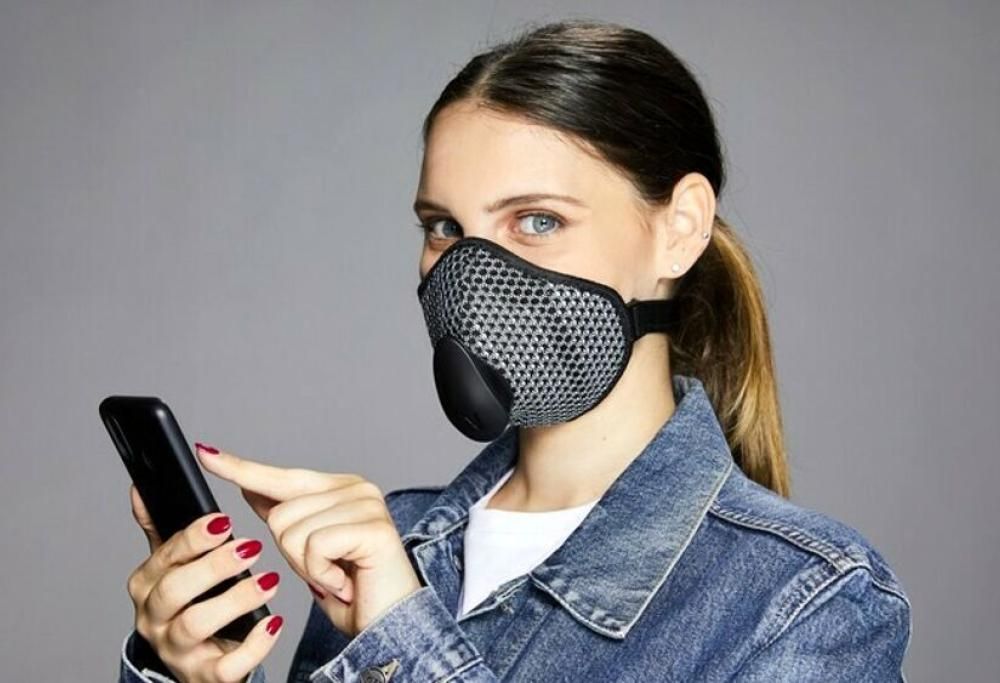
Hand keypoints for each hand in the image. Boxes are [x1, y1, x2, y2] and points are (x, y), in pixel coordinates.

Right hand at [126, 484, 282, 682]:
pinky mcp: (205, 676)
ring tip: (269, 581)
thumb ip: (160, 530)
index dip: (193, 538)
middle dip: (212, 566)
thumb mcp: (171, 568)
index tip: (224, 521)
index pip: (164, 557)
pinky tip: (273, 622)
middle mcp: (154, 619)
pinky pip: (226, 667)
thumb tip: (141, 489)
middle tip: (251, 547)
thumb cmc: (189, 604)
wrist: (198, 663)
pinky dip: (253, 645)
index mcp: (147, 585)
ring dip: (235, 600)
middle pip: (174, 591)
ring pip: (195, 625)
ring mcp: (177, 651)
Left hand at [194, 442, 422, 637]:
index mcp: (341, 488)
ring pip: (291, 532)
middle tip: (327, 571)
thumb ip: (286, 517)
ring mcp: (367, 505)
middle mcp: (357, 488)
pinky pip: (314, 546)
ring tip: (337, 577)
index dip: (241, 469)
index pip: (280, 476)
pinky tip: (344, 582)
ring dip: (307, 568)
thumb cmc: (352, 591)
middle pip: (279, 515)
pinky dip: (321, 574)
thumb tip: (251, 488)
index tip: (205, 453)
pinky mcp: (373, 527)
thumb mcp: (307, 553)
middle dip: (292, 555)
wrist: (389, 627)